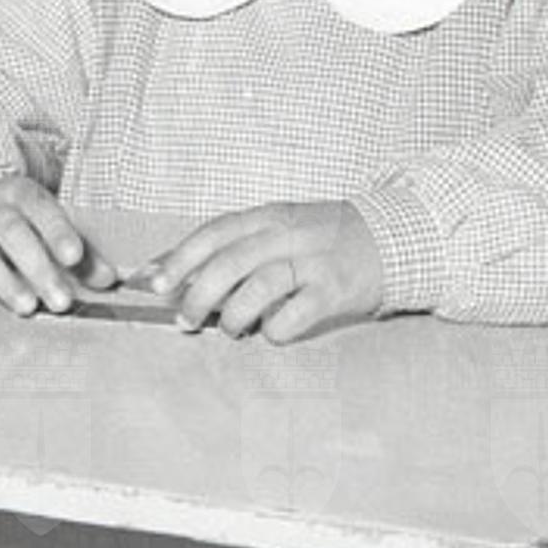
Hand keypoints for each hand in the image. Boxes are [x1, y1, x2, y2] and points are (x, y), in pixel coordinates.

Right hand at [0, 175, 115, 315]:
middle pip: (10, 230)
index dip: (58, 231)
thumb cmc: (12, 222)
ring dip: (0, 278)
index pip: (40, 207)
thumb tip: (109, 280)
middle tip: (61, 302)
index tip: (74, 257)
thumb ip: (79, 254)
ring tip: (26, 307)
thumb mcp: (45, 225)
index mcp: (19, 195)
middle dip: (37, 266)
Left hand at [139, 202, 383, 343]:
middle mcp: (289, 233)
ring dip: (234, 315)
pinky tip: (272, 332)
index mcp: (269, 215)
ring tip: (230, 329)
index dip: (181, 257)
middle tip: (185, 320)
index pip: (216, 231)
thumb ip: (227, 247)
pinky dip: (275, 329)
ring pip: (259, 286)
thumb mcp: (276, 230)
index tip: (157, 283)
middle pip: (231, 261)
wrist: (390, 239)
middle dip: (199, 295)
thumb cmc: (322, 239)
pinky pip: (295, 313)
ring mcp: (314, 260)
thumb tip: (161, 269)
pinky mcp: (336, 289)